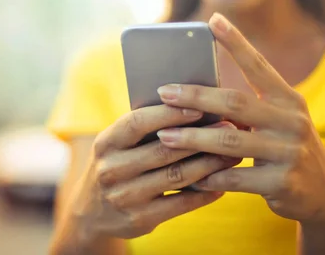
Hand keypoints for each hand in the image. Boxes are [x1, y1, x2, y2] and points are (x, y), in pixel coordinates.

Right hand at [68, 106, 240, 240]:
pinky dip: (205, 192)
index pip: (137, 123)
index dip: (168, 114)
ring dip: (209, 163)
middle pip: (163, 150)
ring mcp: (125, 197)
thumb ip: (143, 129)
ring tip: (232, 152)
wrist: (91, 213)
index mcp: (105, 143)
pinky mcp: (140, 219)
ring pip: (177, 176)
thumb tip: (191, 105)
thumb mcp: (116, 145)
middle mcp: (112, 170)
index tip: (199, 106)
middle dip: (201, 138)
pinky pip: (181, 203)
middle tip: (230, 127)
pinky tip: (222, 182)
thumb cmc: (115, 165)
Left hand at [155, 13, 324, 222]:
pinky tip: (188, 174)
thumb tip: (196, 93)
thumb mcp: (278, 121)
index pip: (259, 66)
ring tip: (163, 136)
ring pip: (230, 141)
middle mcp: (291, 121)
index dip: (236, 42)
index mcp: (288, 100)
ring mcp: (289, 152)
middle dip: (195, 96)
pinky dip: (208, 176)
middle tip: (163, 92)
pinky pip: (234, 178)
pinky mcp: (283, 183)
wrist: (324, 194)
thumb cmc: (286, 149)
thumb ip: (248, 107)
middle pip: (235, 102)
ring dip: (192, 138)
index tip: (213, 20)